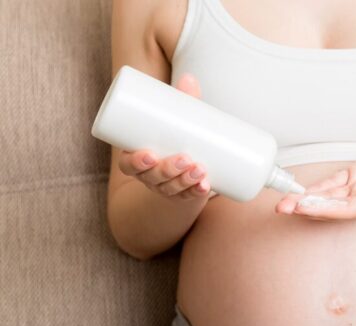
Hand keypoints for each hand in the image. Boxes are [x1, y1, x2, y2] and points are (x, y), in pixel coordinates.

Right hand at [117, 73, 217, 200]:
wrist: (179, 168)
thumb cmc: (171, 137)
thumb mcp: (174, 120)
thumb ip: (181, 102)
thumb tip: (189, 78)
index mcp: (138, 159)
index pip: (129, 165)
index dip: (137, 162)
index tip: (150, 154)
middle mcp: (149, 177)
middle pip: (154, 177)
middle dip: (168, 170)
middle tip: (185, 158)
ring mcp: (166, 188)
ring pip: (172, 188)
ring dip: (185, 180)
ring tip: (200, 169)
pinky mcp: (184, 194)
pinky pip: (188, 198)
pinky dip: (197, 192)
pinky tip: (205, 187)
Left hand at [275, 140, 355, 220]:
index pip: (346, 209)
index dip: (324, 208)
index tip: (304, 207)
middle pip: (331, 205)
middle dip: (307, 206)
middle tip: (282, 207)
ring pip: (329, 195)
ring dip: (307, 198)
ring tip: (284, 201)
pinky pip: (335, 182)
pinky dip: (318, 186)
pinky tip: (301, 190)